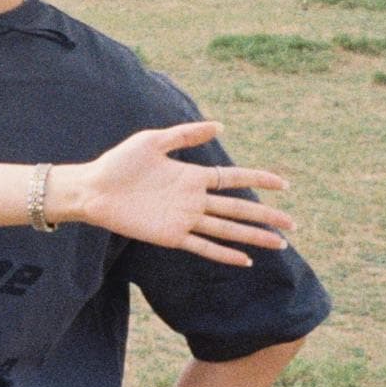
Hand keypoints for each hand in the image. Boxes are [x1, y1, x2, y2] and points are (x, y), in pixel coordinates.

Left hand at [60, 120, 293, 264]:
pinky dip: (224, 254)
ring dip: (253, 236)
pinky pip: (203, 246)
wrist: (92, 188)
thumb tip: (220, 125)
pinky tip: (246, 260)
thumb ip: (186, 134)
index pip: (233, 179)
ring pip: (227, 228)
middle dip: (266, 215)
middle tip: (293, 223)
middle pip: (238, 207)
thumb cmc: (119, 162)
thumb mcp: (152, 141)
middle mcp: (192, 199)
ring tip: (281, 243)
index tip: (284, 184)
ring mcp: (184, 219)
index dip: (259, 180)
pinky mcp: (171, 236)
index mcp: (191, 176)